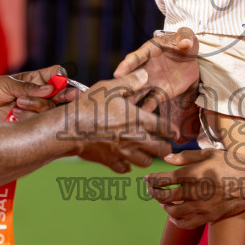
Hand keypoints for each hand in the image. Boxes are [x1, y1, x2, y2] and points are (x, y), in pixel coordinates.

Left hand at [0, 65, 75, 121]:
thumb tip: (50, 89)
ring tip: (18, 103)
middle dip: (62, 95)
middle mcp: (37, 94)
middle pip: (60, 94)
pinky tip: (15, 114)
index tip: (62, 83)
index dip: (62, 79)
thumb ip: (29, 87)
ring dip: (37, 105)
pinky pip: (39, 122)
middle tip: (64, 96)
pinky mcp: (27, 124)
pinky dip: (29, 116)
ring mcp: (33, 110)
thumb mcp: (8, 84)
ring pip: (49, 109)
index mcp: (34, 80)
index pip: (56, 75)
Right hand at [65, 70, 180, 172]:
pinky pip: (124, 169)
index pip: (164, 128)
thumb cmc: (90, 105)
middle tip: (165, 145)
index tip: (175, 133)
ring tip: (146, 152)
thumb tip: (145, 75)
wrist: (69, 128)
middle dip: (165, 147)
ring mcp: (123, 153)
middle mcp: (135, 139)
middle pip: (161, 149)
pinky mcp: (110, 162)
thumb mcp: (110, 87)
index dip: (172, 131)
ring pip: (145, 162)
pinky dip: (127, 166)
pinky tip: (125, 161)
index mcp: (138, 120)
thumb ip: (130, 81)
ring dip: (148, 157)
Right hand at [113, 28, 202, 140]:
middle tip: (114, 98)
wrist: (192, 58)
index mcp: (150, 51)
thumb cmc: (184, 43)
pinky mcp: (161, 92)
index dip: (127, 65)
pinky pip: (152, 101)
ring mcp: (152, 81)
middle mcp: (146, 67)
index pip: (135, 58)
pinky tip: (142, 121)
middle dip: (124, 88)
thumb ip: (184, 37)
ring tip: (124, 112)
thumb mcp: (185, 36)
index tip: (118, 73)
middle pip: (132, 78)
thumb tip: (185, 43)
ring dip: (132, 101)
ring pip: (139, 92)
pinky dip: (147, 110)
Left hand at [145, 149, 244, 228]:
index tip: (147, 180)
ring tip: (163, 202)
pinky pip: (186, 224)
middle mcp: (195, 191)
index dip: (151, 180)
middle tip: (151, 190)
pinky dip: (176, 221)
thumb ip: (186, 156)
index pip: (163, 180)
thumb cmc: (232, 163)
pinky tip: (174, 216)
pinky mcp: (209, 217)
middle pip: (164, 197)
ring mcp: (202, 206)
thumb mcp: (209, 153)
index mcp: (193, 173)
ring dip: (164, 207)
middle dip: (154, 193)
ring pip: (173, 212)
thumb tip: (166, 159)